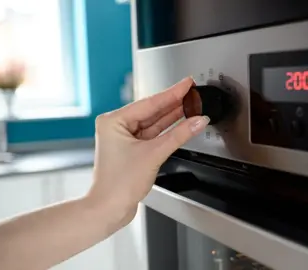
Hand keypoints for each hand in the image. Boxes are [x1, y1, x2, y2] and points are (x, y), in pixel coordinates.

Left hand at [88, 77, 209, 227]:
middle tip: (193, 93)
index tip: (186, 84)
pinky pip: (153, 135)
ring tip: (192, 106)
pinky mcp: (132, 150)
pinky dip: (168, 131)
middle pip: (152, 111)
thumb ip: (178, 135)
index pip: (149, 102)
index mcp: (113, 121)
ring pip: (153, 123)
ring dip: (173, 117)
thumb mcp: (153, 154)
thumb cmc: (117, 184)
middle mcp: (116, 127)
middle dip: (174, 103)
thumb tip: (197, 121)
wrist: (109, 209)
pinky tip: (181, 124)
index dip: (172, 93)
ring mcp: (124, 139)